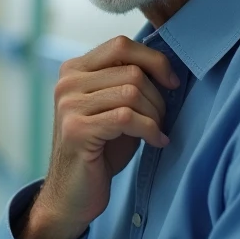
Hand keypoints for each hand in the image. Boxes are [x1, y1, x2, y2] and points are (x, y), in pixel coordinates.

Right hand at [22, 36, 178, 238]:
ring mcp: (68, 105)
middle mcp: (67, 82)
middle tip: (161, 121)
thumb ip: (128, 83)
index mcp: (74, 70)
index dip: (154, 60)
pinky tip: (156, 142)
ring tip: (156, 133)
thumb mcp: (114, 108)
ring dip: (155, 115)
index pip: (121, 45)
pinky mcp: (77, 129)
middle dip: (158, 98)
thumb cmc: (100, 151)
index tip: (172, 82)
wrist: (74, 193)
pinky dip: (150, 130)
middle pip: (132, 71)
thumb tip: (167, 67)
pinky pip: (127, 117)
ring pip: (131, 92)